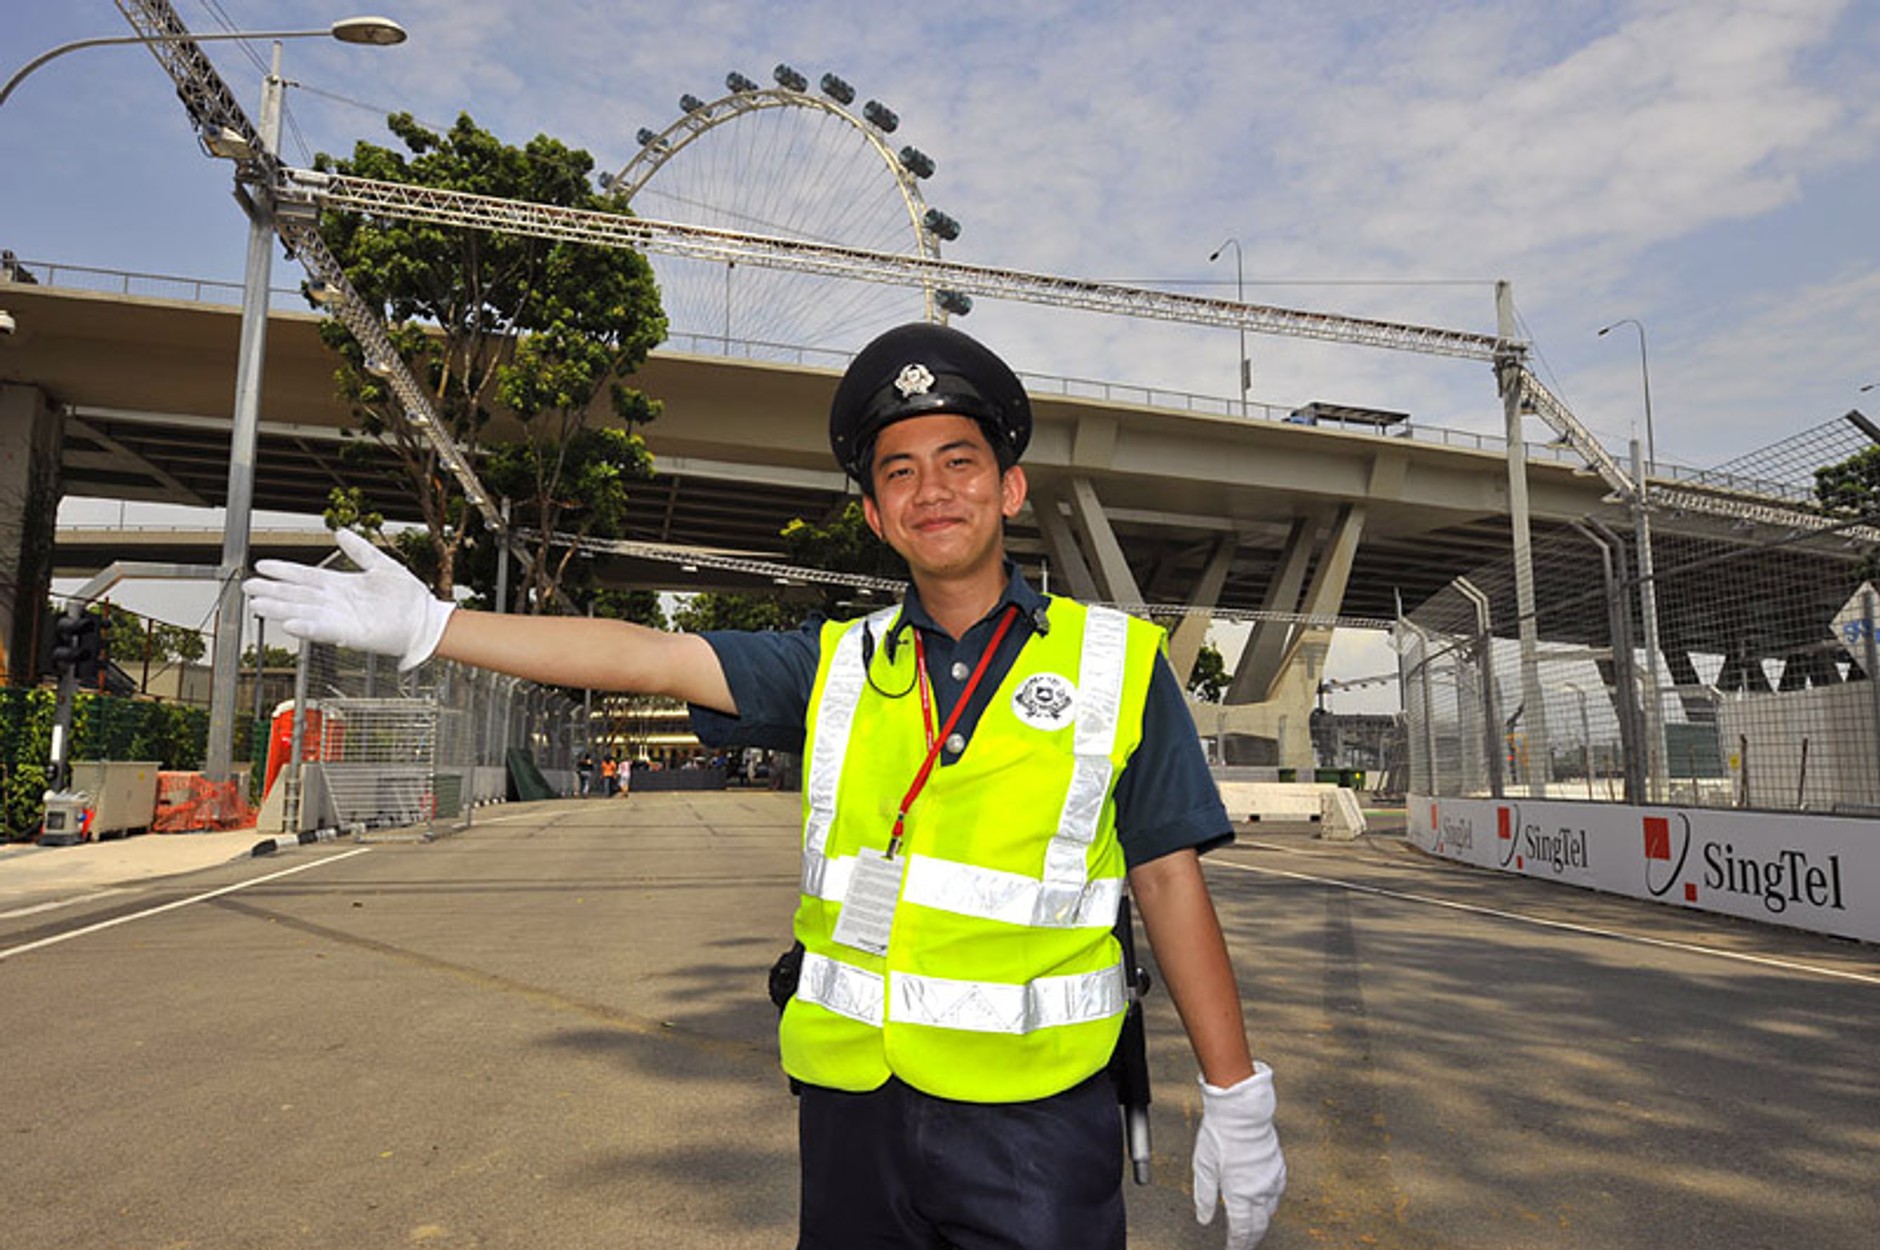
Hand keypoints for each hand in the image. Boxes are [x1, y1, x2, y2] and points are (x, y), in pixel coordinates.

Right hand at [243, 529, 453, 671]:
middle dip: (272, 591)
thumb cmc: (408, 597)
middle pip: (298, 595)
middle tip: (247, 587)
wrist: (426, 620)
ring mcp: (342, 619)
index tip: (262, 565)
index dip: (284, 571)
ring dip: (281, 609)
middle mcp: (337, 602)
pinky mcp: (352, 635)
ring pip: (304, 612)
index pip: (306, 576)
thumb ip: (360, 550)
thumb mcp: (382, 565)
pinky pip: (325, 630)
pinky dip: (307, 627)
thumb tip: (341, 531)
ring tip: (257, 605)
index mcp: (342, 585)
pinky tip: (289, 623)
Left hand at [1193, 1062, 1285, 1248]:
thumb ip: (1205, 1196)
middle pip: (1259, 1225)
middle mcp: (1259, 1189)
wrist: (1242, 1111)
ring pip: (1270, 1211)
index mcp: (1239, 1192)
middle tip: (1242, 1244)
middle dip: (1250, 1238)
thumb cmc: (1221, 1133)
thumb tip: (1204, 1218)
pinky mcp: (1278, 1167)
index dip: (1237, 1244)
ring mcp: (1271, 1178)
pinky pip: (1277, 1193)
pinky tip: (1265, 1202)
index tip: (1232, 1249)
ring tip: (1252, 1227)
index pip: (1241, 1229)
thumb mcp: (1203, 1167)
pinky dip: (1270, 1203)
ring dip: (1261, 1222)